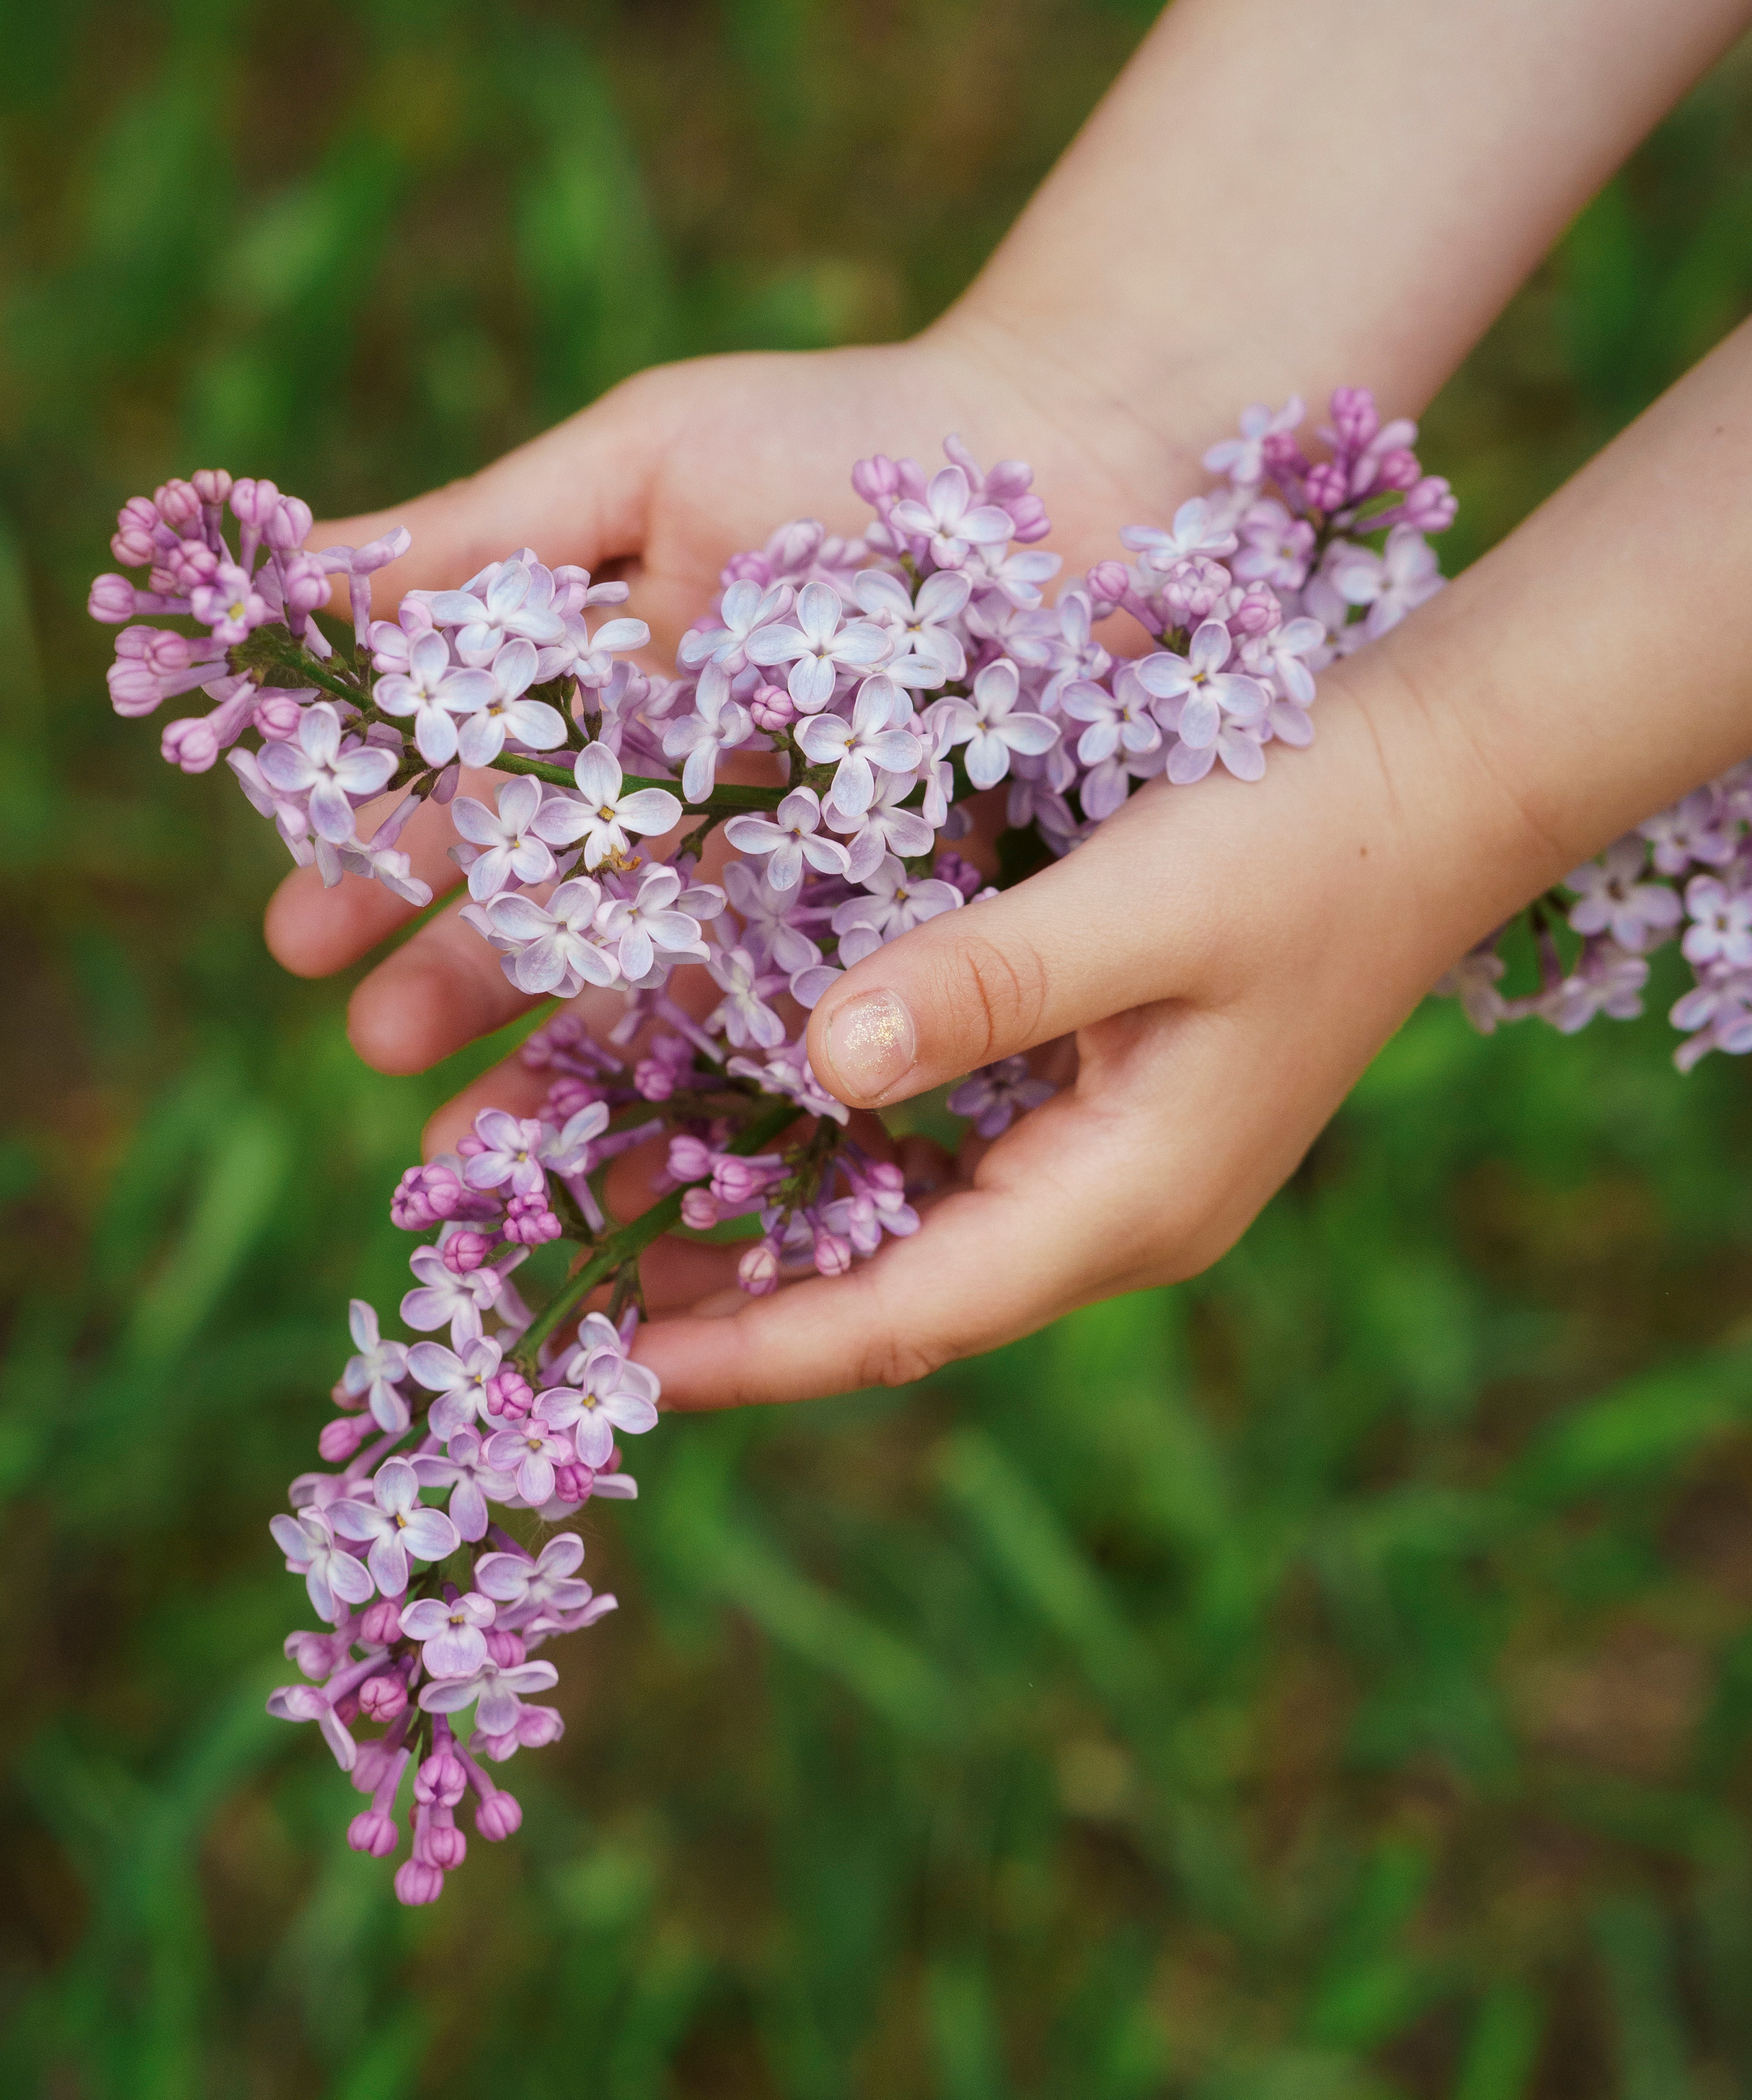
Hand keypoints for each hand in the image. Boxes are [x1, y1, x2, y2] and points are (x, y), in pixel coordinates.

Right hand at [264, 315, 1265, 1070]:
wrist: (1074, 455)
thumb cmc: (850, 437)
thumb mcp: (644, 463)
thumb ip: (483, 534)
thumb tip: (288, 567)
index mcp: (605, 695)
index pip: (471, 805)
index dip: (384, 870)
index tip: (298, 941)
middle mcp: (681, 796)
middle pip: (550, 914)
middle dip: (455, 985)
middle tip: (376, 1052)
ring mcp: (784, 864)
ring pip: (656, 982)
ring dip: (560, 1060)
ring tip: (475, 1137)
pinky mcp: (894, 911)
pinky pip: (799, 1003)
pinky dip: (724, 1069)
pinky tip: (657, 1135)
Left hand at [626, 641, 1539, 1405]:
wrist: (1438, 784)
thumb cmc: (1301, 834)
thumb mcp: (1142, 901)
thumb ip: (986, 987)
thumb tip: (821, 1067)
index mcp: (1126, 1200)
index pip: (906, 1316)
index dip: (753, 1352)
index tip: (611, 1370)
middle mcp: (1115, 1213)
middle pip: (892, 1295)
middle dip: (733, 1305)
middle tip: (566, 1294)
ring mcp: (1118, 1164)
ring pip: (912, 1231)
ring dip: (775, 1231)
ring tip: (617, 1210)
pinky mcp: (1113, 1102)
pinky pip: (951, 1159)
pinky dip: (842, 1153)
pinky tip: (750, 1115)